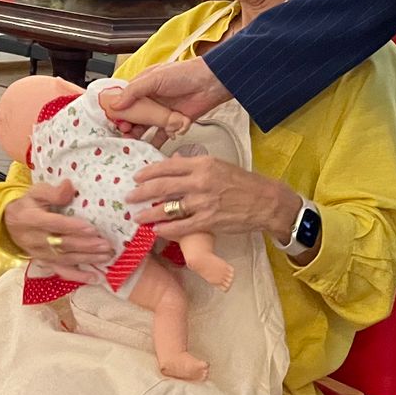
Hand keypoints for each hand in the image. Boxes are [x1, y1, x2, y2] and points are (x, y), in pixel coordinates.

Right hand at [2, 180, 113, 283]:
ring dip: (86, 259)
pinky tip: (94, 278)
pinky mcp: (44, 262)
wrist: (10, 223)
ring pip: (65, 259)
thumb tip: (69, 185)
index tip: (92, 228)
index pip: (54, 224)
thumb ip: (53, 192)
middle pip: (62, 244)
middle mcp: (34, 239)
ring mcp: (39, 254)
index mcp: (30, 219)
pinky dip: (77, 276)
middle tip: (106, 245)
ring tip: (105, 256)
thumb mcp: (36, 192)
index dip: (73, 227)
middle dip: (86, 245)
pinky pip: (61, 271)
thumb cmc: (28, 204)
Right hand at [106, 59, 230, 134]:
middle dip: (128, 126)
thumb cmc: (186, 73)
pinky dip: (158, 141)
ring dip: (140, 135)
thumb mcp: (155, 77)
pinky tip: (152, 145)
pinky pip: (162, 135)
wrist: (212, 83)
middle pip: (134, 117)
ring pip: (146, 127)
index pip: (125, 101)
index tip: (113, 120)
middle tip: (125, 133)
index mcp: (144, 86)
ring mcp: (162, 112)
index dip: (118, 111)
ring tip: (135, 142)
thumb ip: (135, 90)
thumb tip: (116, 103)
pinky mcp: (174, 122)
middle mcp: (151, 100)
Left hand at [126, 155, 300, 242]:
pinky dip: (165, 229)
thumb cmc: (244, 183)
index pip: (168, 166)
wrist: (265, 201)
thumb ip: (196, 167)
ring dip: (149, 213)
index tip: (136, 177)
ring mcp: (203, 202)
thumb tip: (173, 166)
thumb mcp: (219, 165)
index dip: (148, 172)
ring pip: (167, 208)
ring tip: (137, 217)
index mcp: (203, 164)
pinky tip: (156, 230)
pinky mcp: (208, 221)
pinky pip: (180, 226)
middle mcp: (200, 181)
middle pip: (162, 186)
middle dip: (141, 192)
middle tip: (129, 197)